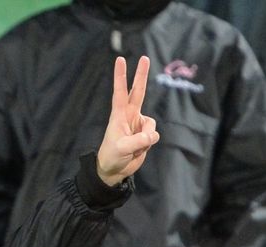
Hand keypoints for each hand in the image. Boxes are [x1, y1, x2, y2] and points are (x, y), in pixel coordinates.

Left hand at [96, 56, 158, 186]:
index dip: (121, 76)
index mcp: (119, 115)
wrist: (114, 170)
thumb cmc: (112, 156)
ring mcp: (139, 124)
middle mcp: (130, 116)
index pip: (120, 92)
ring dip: (146, 137)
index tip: (120, 59)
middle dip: (141, 75)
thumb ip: (138, 140)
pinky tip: (139, 149)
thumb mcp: (122, 148)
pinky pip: (154, 136)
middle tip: (145, 57)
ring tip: (134, 147)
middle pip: (138, 91)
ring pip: (151, 125)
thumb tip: (152, 135)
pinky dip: (148, 144)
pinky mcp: (146, 135)